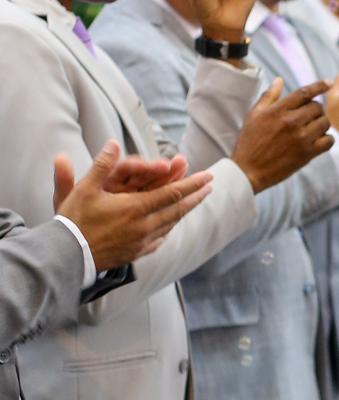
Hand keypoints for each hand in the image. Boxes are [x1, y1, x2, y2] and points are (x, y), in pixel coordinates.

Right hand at [54, 141, 212, 269]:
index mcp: (136, 207)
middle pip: (178, 208)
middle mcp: (144, 225)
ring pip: (171, 223)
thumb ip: (102, 164)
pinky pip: (160, 238)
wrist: (68, 256)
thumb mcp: (86, 188)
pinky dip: (170, 227)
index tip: (208, 176)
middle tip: (210, 186)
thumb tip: (113, 143)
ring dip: (185, 210)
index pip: (173, 192)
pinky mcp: (136, 253)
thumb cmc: (75, 220)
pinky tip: (172, 224)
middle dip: (195, 196)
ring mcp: (142, 241)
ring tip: (195, 201)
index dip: (192, 184)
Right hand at [231, 78, 332, 193]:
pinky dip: (327, 139)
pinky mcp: (307, 154)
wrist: (248, 170)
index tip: (328, 83)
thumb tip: (279, 79)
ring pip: (325, 122)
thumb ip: (269, 96)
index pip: (304, 93)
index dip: (319, 86)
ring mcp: (301, 138)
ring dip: (322, 123)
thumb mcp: (254, 115)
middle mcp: (291, 122)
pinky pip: (329, 141)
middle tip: (310, 116)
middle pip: (317, 107)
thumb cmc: (249, 142)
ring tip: (314, 128)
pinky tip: (319, 140)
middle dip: (316, 109)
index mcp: (278, 110)